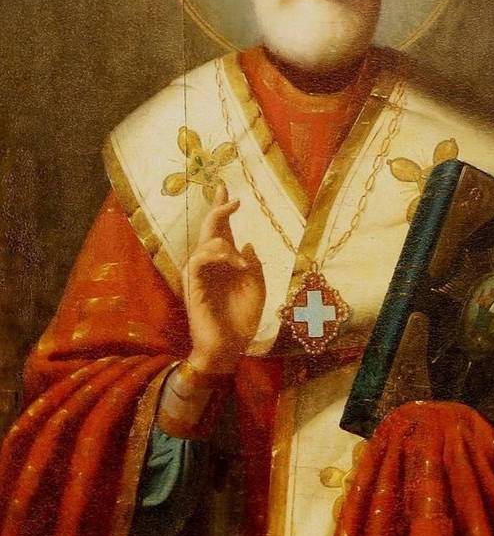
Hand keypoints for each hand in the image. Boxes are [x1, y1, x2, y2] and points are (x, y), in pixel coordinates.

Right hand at [182, 181, 264, 373]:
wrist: (230, 347)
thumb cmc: (242, 320)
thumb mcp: (257, 288)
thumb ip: (254, 265)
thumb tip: (246, 243)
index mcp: (226, 263)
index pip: (222, 230)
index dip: (223, 208)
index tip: (226, 188)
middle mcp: (211, 264)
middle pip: (209, 229)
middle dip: (218, 209)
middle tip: (230, 197)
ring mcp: (200, 273)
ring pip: (205, 242)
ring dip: (225, 246)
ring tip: (240, 263)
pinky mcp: (193, 284)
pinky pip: (198, 259)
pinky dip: (215, 255)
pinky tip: (232, 262)